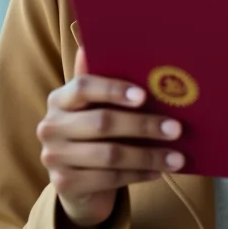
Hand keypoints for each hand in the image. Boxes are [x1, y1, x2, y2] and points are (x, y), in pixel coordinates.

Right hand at [36, 47, 185, 227]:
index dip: (114, 89)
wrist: (78, 182)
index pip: (84, 87)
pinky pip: (109, 179)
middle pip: (103, 122)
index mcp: (60, 98)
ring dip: (148, 156)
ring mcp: (54, 157)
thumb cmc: (96, 132)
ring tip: (177, 157)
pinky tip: (158, 172)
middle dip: (144, 125)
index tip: (144, 95)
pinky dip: (138, 174)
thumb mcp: (98, 106)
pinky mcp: (64, 184)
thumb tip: (124, 44)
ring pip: (110, 155)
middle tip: (176, 128)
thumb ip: (107, 82)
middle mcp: (51, 126)